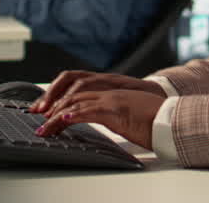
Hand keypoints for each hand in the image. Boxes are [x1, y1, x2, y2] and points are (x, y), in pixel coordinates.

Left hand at [30, 70, 164, 114]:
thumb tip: (95, 118)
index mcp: (108, 87)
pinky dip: (76, 114)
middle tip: (36, 115)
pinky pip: (91, 110)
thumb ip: (108, 109)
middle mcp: (107, 88)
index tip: (42, 107)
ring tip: (46, 125)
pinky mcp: (117, 109)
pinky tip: (66, 119)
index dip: (56, 92)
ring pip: (77, 99)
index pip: (75, 82)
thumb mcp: (125, 110)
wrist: (172, 116)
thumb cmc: (151, 116)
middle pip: (71, 89)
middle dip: (50, 102)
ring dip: (58, 112)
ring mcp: (111, 97)